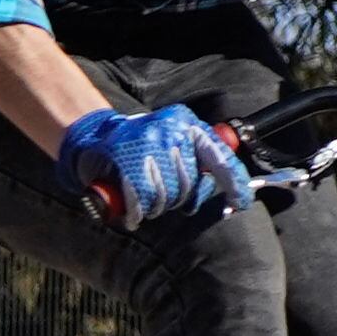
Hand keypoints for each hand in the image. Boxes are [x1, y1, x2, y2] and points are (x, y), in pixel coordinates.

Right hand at [61, 106, 253, 225]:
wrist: (95, 134)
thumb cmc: (141, 146)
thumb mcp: (173, 143)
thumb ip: (198, 161)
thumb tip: (222, 191)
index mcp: (187, 123)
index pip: (219, 157)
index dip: (233, 183)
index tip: (240, 203)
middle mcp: (171, 129)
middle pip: (189, 184)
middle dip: (177, 198)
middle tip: (159, 191)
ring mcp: (148, 142)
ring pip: (167, 195)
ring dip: (155, 205)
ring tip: (143, 194)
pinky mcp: (127, 158)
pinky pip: (144, 199)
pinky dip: (137, 211)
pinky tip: (132, 212)